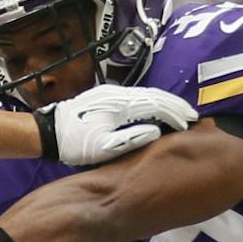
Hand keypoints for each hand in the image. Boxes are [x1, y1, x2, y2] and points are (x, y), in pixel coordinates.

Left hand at [36, 85, 197, 165]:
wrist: (49, 132)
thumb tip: (156, 130)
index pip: (156, 105)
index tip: (190, 122)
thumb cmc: (76, 144)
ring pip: (145, 94)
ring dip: (164, 102)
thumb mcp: (104, 148)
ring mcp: (111, 92)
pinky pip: (136, 96)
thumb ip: (132, 139)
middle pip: (154, 95)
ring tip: (180, 113)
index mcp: (120, 106)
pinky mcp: (106, 95)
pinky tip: (157, 111)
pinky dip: (151, 102)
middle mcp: (118, 94)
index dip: (175, 113)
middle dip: (174, 105)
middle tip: (193, 116)